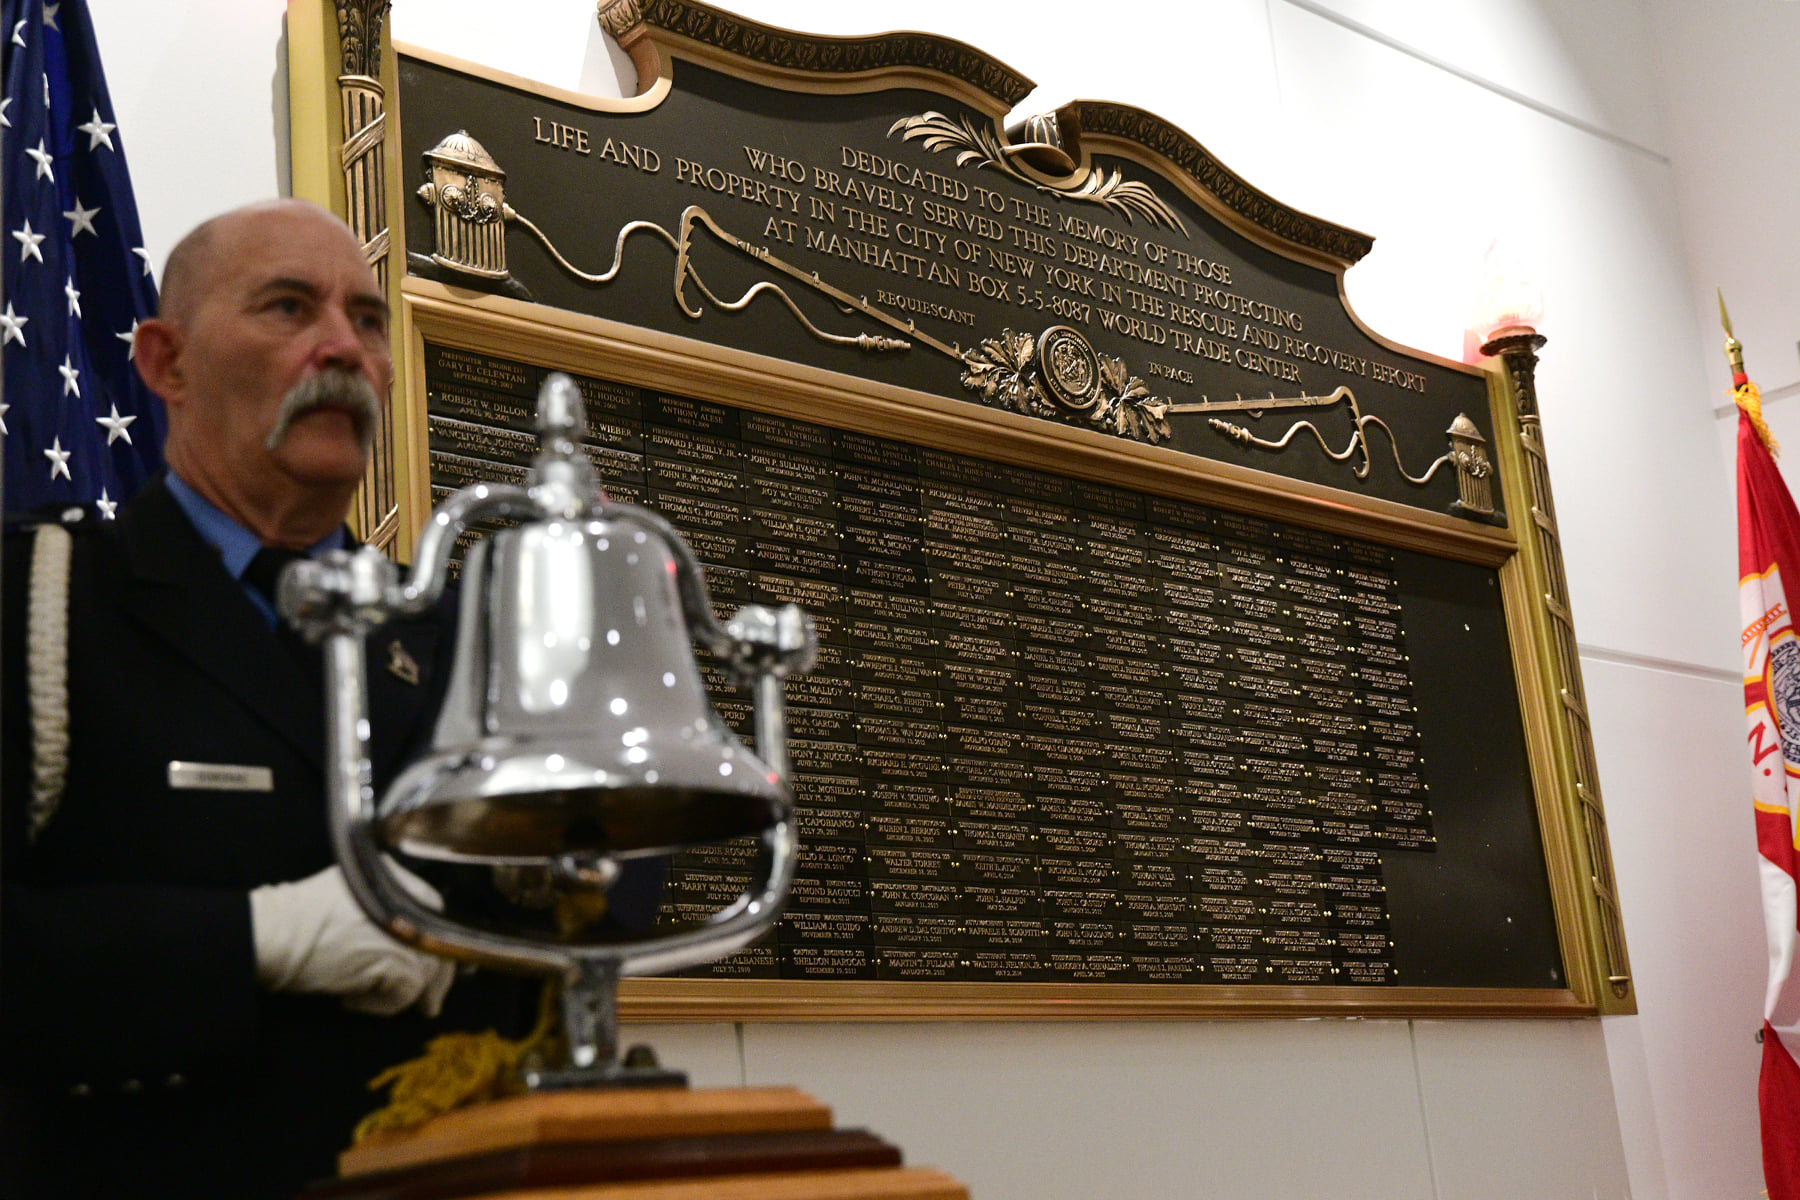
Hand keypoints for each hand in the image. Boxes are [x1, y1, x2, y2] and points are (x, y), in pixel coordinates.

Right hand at [249, 861, 454, 1016]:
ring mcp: (404, 931)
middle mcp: (408, 901)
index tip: (434, 967)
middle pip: (438, 945)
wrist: (273, 932)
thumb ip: (380, 907)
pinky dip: (383, 1005)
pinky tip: (354, 1000)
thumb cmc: (298, 917)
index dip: (435, 946)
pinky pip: (406, 992)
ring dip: (404, 994)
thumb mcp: (347, 893)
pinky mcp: (394, 961)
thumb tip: (402, 940)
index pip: (435, 916)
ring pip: (426, 971)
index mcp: (398, 880)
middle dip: (434, 979)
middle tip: (427, 1003)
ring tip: (375, 1001)